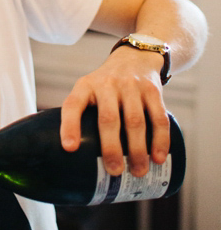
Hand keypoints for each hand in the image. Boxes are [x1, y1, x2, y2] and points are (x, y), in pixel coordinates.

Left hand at [59, 46, 169, 176]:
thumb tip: (69, 153)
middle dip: (111, 148)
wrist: (135, 58)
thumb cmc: (105, 86)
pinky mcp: (153, 91)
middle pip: (108, 119)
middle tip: (115, 171)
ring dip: (138, 150)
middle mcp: (106, 84)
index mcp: (85, 86)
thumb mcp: (88, 90)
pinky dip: (160, 140)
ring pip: (135, 121)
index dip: (69, 126)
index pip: (72, 105)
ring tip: (138, 171)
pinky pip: (158, 118)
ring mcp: (131, 86)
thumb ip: (81, 114)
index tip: (69, 148)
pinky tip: (158, 157)